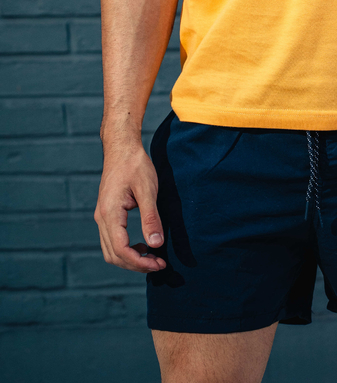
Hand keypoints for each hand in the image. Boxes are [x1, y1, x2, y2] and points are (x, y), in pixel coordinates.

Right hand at [94, 142, 166, 272]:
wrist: (122, 148)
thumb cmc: (135, 165)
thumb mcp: (147, 190)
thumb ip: (151, 218)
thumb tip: (156, 244)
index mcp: (110, 213)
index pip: (121, 249)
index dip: (140, 262)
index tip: (159, 263)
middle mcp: (101, 218)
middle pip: (113, 255)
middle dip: (136, 264)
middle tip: (159, 264)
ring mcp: (101, 216)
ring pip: (111, 250)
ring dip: (130, 259)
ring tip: (153, 258)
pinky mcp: (106, 214)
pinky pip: (112, 240)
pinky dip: (126, 249)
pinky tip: (143, 245)